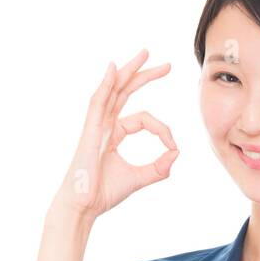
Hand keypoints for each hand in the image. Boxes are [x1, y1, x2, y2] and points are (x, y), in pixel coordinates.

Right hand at [55, 48, 178, 220]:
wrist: (83, 206)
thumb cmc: (103, 193)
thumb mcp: (139, 178)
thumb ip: (159, 167)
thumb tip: (177, 153)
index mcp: (114, 134)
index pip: (144, 119)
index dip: (163, 129)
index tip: (173, 146)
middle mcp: (104, 125)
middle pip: (125, 92)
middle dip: (145, 75)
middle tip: (167, 65)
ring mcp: (96, 126)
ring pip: (113, 90)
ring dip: (128, 71)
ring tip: (145, 54)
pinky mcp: (90, 131)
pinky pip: (97, 102)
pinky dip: (105, 85)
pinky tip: (113, 69)